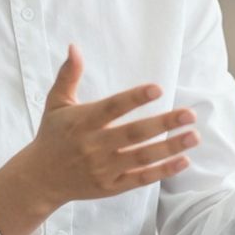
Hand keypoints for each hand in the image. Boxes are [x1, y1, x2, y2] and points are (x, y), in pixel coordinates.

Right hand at [0, 44, 198, 234]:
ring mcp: (104, 169)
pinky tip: (184, 160)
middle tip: (190, 114)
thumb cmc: (52, 136)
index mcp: (81, 123)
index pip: (111, 108)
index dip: (134, 98)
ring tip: (194, 135)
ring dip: (170, 147)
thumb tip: (74, 47)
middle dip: (163, 124)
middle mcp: (93, 146)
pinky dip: (163, 171)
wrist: (40, 179)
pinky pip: (141, 179)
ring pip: (142, 158)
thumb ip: (68, 76)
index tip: (158, 89)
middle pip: (133, 134)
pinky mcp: (111, 187)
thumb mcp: (56, 104)